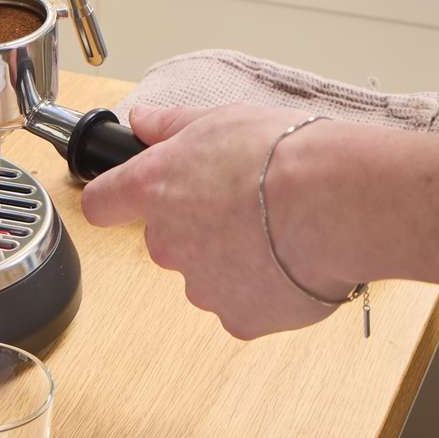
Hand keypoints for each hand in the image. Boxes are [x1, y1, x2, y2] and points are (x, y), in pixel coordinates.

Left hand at [82, 103, 363, 339]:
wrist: (335, 203)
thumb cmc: (283, 155)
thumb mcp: (221, 119)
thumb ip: (171, 125)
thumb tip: (141, 121)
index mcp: (154, 187)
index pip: (103, 203)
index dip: (114, 202)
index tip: (126, 201)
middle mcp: (167, 241)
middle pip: (166, 241)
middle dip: (197, 229)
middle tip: (244, 207)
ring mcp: (201, 286)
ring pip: (207, 276)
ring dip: (232, 261)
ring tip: (279, 234)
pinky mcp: (239, 318)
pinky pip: (243, 307)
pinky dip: (264, 293)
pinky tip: (293, 265)